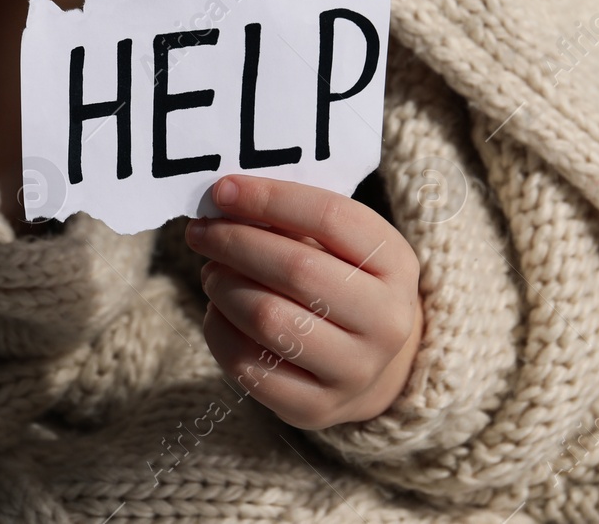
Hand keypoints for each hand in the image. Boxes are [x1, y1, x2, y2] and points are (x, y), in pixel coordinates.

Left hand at [184, 175, 422, 430]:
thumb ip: (294, 220)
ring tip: (211, 272)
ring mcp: (354, 371)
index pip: (331, 217)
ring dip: (224, 287)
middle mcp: (386, 321)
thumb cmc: (344, 284)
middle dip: (235, 243)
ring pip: (269, 319)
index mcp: (396, 264)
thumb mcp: (341, 245)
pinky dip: (219, 331)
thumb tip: (227, 199)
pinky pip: (249, 367)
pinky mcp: (316, 408)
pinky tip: (217, 312)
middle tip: (201, 232)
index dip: (270, 198)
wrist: (374, 364)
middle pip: (297, 270)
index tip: (222, 190)